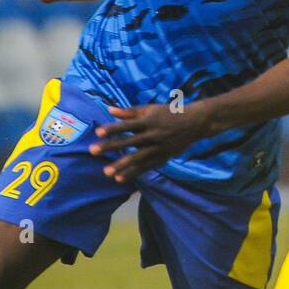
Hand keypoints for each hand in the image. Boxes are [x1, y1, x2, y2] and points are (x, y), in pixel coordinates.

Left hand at [89, 102, 214, 182]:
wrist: (195, 123)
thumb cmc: (169, 113)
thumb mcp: (150, 109)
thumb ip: (129, 111)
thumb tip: (109, 109)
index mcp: (148, 121)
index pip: (126, 125)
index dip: (112, 129)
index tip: (98, 132)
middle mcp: (152, 135)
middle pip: (128, 142)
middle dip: (110, 147)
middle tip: (92, 151)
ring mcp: (158, 148)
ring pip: (137, 158)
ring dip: (121, 165)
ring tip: (106, 172)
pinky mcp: (162, 157)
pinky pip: (146, 167)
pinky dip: (134, 173)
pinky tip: (120, 179)